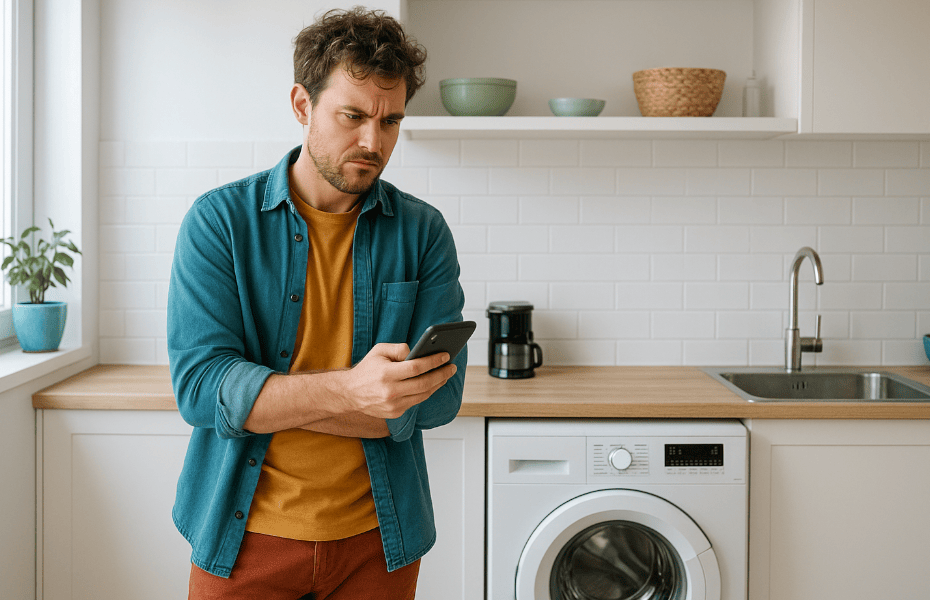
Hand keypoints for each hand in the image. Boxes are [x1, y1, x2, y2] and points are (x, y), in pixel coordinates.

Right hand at [335, 343, 456, 419]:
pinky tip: (433, 384)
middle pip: (424, 383)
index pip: (416, 367)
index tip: (446, 355)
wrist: (350, 393)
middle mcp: (390, 391)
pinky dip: (426, 392)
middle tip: (452, 367)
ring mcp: (393, 405)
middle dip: (442, 374)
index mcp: (386, 374)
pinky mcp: (395, 413)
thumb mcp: (379, 351)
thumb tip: (417, 352)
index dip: (433, 361)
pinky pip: (416, 401)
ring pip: (423, 395)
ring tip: (445, 375)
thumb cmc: (367, 369)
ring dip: (438, 384)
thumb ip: (399, 348)